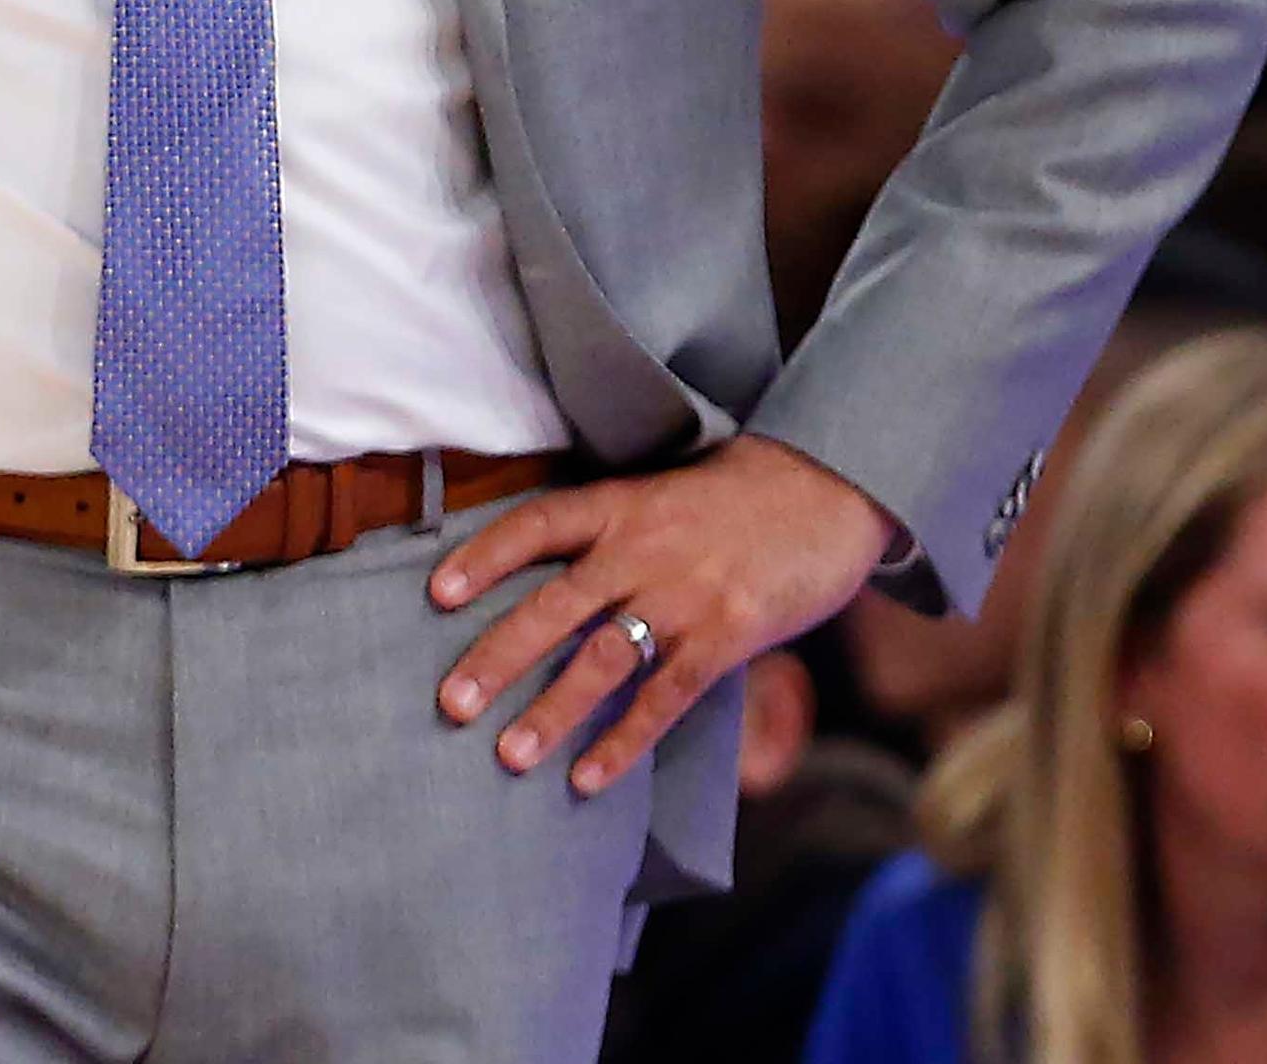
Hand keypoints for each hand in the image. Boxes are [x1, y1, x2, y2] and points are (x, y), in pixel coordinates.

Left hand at [428, 434, 893, 795]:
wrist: (830, 488)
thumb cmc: (741, 494)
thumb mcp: (666, 493)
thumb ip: (615, 533)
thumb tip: (552, 579)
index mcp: (622, 506)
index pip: (536, 525)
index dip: (484, 559)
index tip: (437, 594)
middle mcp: (643, 549)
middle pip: (555, 605)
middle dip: (498, 656)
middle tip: (451, 703)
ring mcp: (685, 595)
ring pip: (604, 659)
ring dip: (552, 711)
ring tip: (508, 756)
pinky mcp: (728, 636)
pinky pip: (665, 697)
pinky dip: (625, 741)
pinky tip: (589, 778)